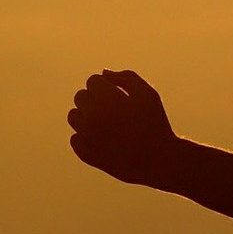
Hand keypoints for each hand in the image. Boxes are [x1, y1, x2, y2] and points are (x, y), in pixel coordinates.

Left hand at [66, 69, 183, 187]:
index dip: (107, 87)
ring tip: (107, 125)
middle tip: (115, 112)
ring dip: (86, 117)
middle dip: (95, 100)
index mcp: (106, 98)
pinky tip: (105, 141)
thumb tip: (103, 73)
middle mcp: (92, 116)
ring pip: (74, 116)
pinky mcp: (85, 153)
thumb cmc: (155, 123)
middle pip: (81, 96)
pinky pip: (75, 138)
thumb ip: (126, 77)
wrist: (158, 161)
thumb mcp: (147, 94)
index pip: (92, 81)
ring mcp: (87, 136)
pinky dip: (86, 138)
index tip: (120, 97)